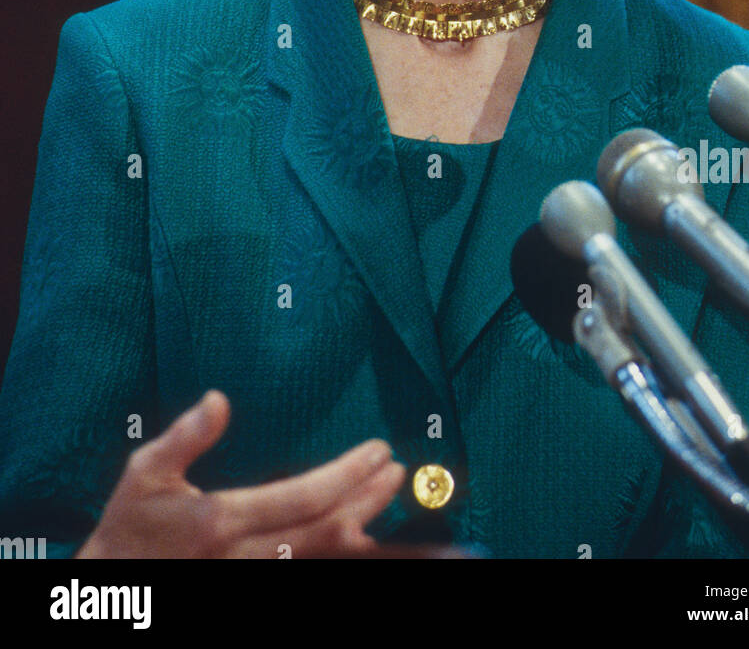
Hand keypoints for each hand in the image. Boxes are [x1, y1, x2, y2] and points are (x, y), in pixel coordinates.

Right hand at [75, 390, 406, 557]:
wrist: (111, 589)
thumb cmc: (129, 525)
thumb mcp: (144, 473)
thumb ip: (185, 436)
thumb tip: (219, 398)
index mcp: (220, 521)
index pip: (304, 498)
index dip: (348, 475)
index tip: (378, 451)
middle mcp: (244, 558)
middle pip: (326, 532)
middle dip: (368, 500)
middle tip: (396, 471)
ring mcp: (250, 580)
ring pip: (323, 560)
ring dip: (364, 529)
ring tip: (389, 496)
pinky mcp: (252, 590)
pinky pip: (308, 574)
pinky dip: (339, 554)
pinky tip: (360, 537)